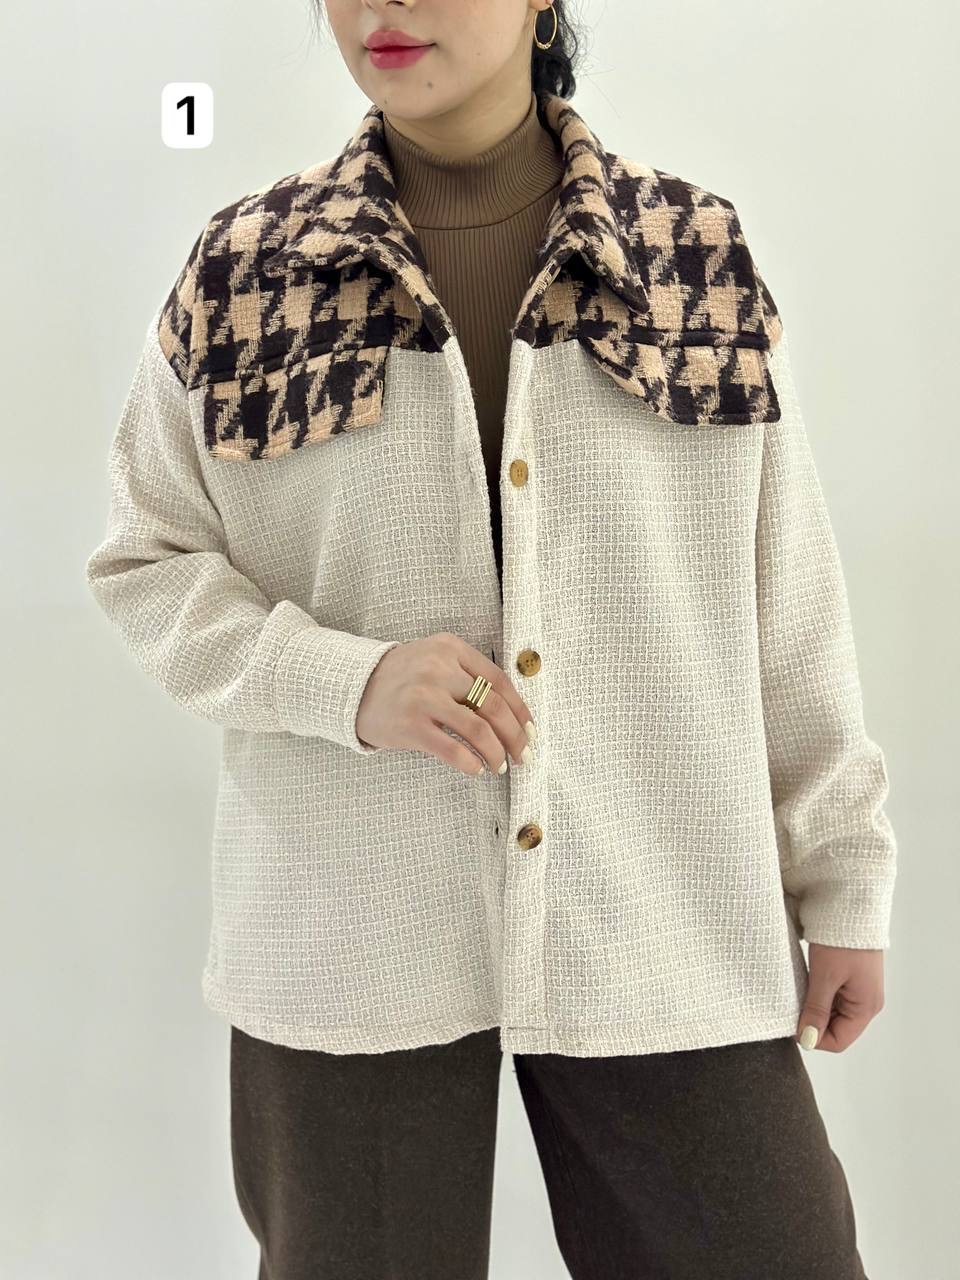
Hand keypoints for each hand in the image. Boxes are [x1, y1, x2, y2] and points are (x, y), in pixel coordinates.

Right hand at [356, 631, 535, 775]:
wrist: (353, 688)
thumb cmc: (403, 678)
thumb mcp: (435, 659)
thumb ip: (468, 675)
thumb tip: (513, 715)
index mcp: (451, 648)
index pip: (499, 681)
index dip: (521, 710)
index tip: (531, 731)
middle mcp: (439, 669)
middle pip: (494, 707)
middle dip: (515, 736)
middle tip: (524, 755)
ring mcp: (424, 697)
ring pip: (479, 730)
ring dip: (496, 753)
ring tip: (500, 765)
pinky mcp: (410, 725)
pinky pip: (453, 749)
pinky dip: (471, 763)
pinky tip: (476, 769)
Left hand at [795, 944, 884, 1052]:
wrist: (852, 907)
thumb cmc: (842, 941)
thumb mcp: (825, 977)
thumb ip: (816, 1010)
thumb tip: (808, 1040)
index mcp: (866, 1007)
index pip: (839, 1041)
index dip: (813, 1038)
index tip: (791, 1024)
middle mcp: (866, 1003)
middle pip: (836, 1029)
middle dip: (813, 1022)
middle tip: (793, 1006)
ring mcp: (859, 991)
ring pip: (832, 1013)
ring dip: (814, 1008)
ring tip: (799, 992)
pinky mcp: (851, 979)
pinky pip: (833, 998)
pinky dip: (818, 995)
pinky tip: (806, 983)